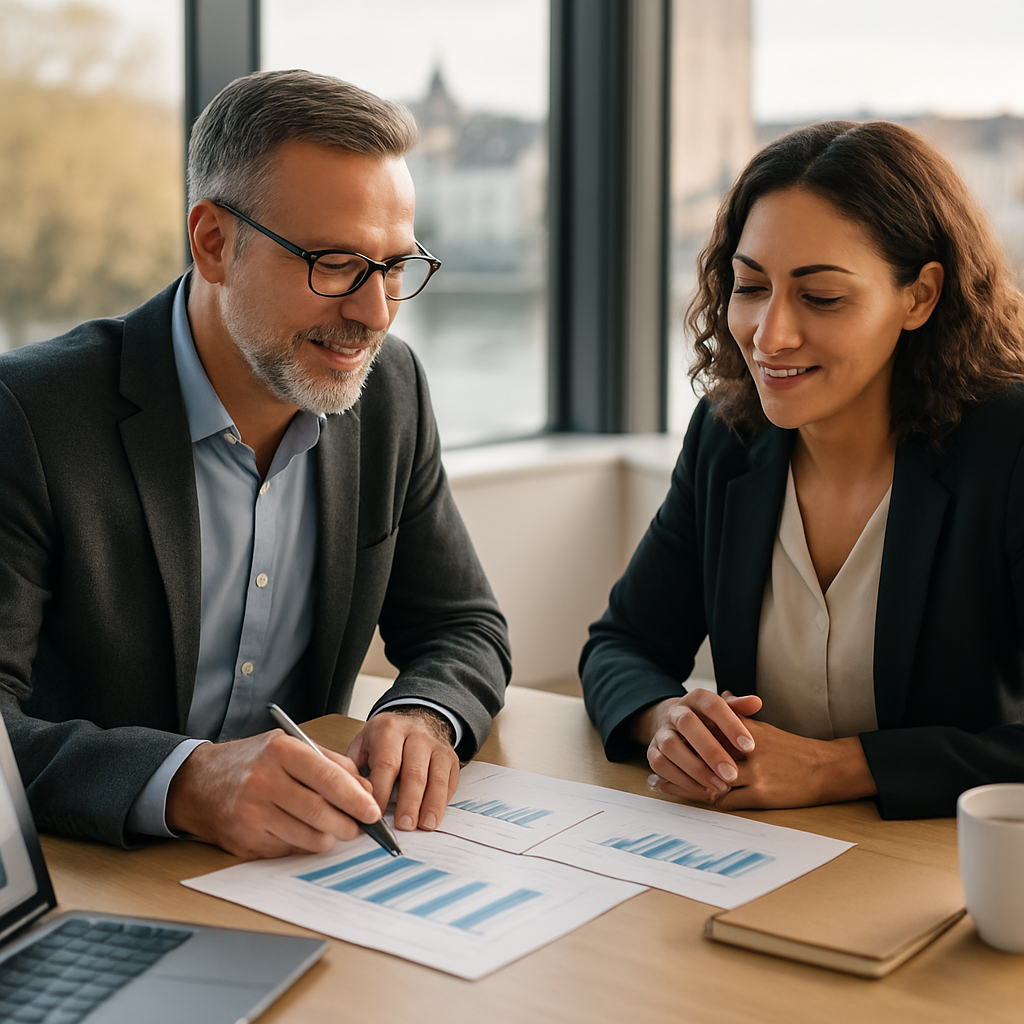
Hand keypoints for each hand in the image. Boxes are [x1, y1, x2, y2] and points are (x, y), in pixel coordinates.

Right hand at [165, 731, 380, 858]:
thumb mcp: (289, 746)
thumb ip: (330, 763)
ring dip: (328, 838)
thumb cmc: (252, 762)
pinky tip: (300, 833)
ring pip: (306, 837)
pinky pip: (287, 850)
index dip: (355, 798)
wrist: (197, 783)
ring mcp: (251, 813)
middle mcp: (263, 781)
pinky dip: (301, 845)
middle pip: (319, 812)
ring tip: (333, 831)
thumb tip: (366, 789)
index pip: (327, 777)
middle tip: (359, 828)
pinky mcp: (244, 841)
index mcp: (280, 751)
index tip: (373, 811)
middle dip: (348, 825)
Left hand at [346, 708, 459, 831]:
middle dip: (409, 802)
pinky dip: (443, 802)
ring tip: (424, 826)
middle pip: (414, 772)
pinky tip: (435, 817)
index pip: (386, 764)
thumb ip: (354, 768)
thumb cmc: (385, 738)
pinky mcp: (451, 758)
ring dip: (431, 805)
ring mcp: (437, 746)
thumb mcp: (363, 742)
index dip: (381, 792)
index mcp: (389, 730)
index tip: (374, 815)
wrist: (417, 717)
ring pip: (436, 778)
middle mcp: (416, 735)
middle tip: (404, 825)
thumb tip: (348, 799)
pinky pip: (449, 782)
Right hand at [634, 689, 762, 802]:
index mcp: (697, 698)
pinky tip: (703, 791)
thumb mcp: (727, 712)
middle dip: (710, 751)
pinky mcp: (652, 751)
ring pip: (671, 747)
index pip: (712, 705)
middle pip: (687, 724)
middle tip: (732, 774)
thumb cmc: (710, 722)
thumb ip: (740, 708)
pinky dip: (681, 780)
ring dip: (696, 769)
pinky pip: (661, 765)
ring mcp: (662, 731)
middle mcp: (676, 712)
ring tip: (720, 787)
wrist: (677, 725)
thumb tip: (756, 703)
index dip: (730, 725)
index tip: (749, 746)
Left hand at [645, 692, 877, 808]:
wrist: (825, 768)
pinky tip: (692, 799)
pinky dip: (706, 798)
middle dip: (675, 762)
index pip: (705, 731)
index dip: (681, 738)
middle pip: (701, 755)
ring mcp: (754, 772)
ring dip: (683, 783)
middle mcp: (746, 749)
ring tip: (661, 786)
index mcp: (744, 730)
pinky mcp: (761, 794)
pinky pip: (726, 799)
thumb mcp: (763, 727)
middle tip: (653, 769)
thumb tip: (721, 698)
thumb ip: (738, 715)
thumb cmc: (791, 749)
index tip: (662, 741)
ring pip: (709, 779)